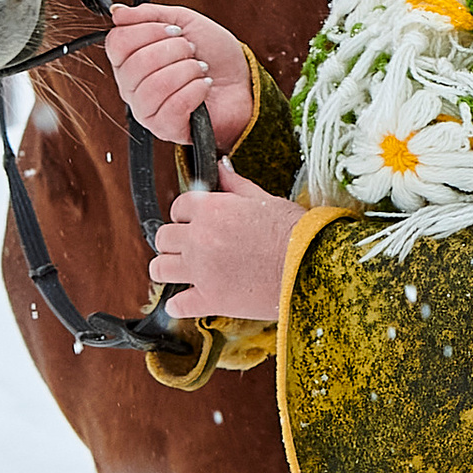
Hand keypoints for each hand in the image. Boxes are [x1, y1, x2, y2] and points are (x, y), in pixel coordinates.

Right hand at [107, 2, 251, 144]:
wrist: (243, 82)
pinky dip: (195, 90)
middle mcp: (132, 87)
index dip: (147, 31)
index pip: (117, 43)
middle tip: (192, 51)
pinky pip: (172, 108)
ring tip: (200, 69)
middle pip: (135, 64)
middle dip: (173, 50)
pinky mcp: (166, 129)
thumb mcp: (185, 22)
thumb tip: (117, 12)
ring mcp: (147, 111)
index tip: (174, 30)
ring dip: (186, 71)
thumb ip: (150, 15)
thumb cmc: (214, 55)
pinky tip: (204, 86)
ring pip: (153, 86)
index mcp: (130, 60)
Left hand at [147, 157, 303, 320]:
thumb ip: (236, 185)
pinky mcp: (210, 300)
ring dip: (168, 269)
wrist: (313, 266)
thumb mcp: (265, 200)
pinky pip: (176, 304)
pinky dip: (179, 304)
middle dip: (174, 242)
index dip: (185, 215)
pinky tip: (189, 300)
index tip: (194, 222)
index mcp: (212, 209)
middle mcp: (200, 238)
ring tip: (182, 272)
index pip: (178, 206)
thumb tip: (221, 167)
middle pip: (163, 238)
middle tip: (189, 248)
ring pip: (159, 269)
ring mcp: (201, 271)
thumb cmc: (296, 232)